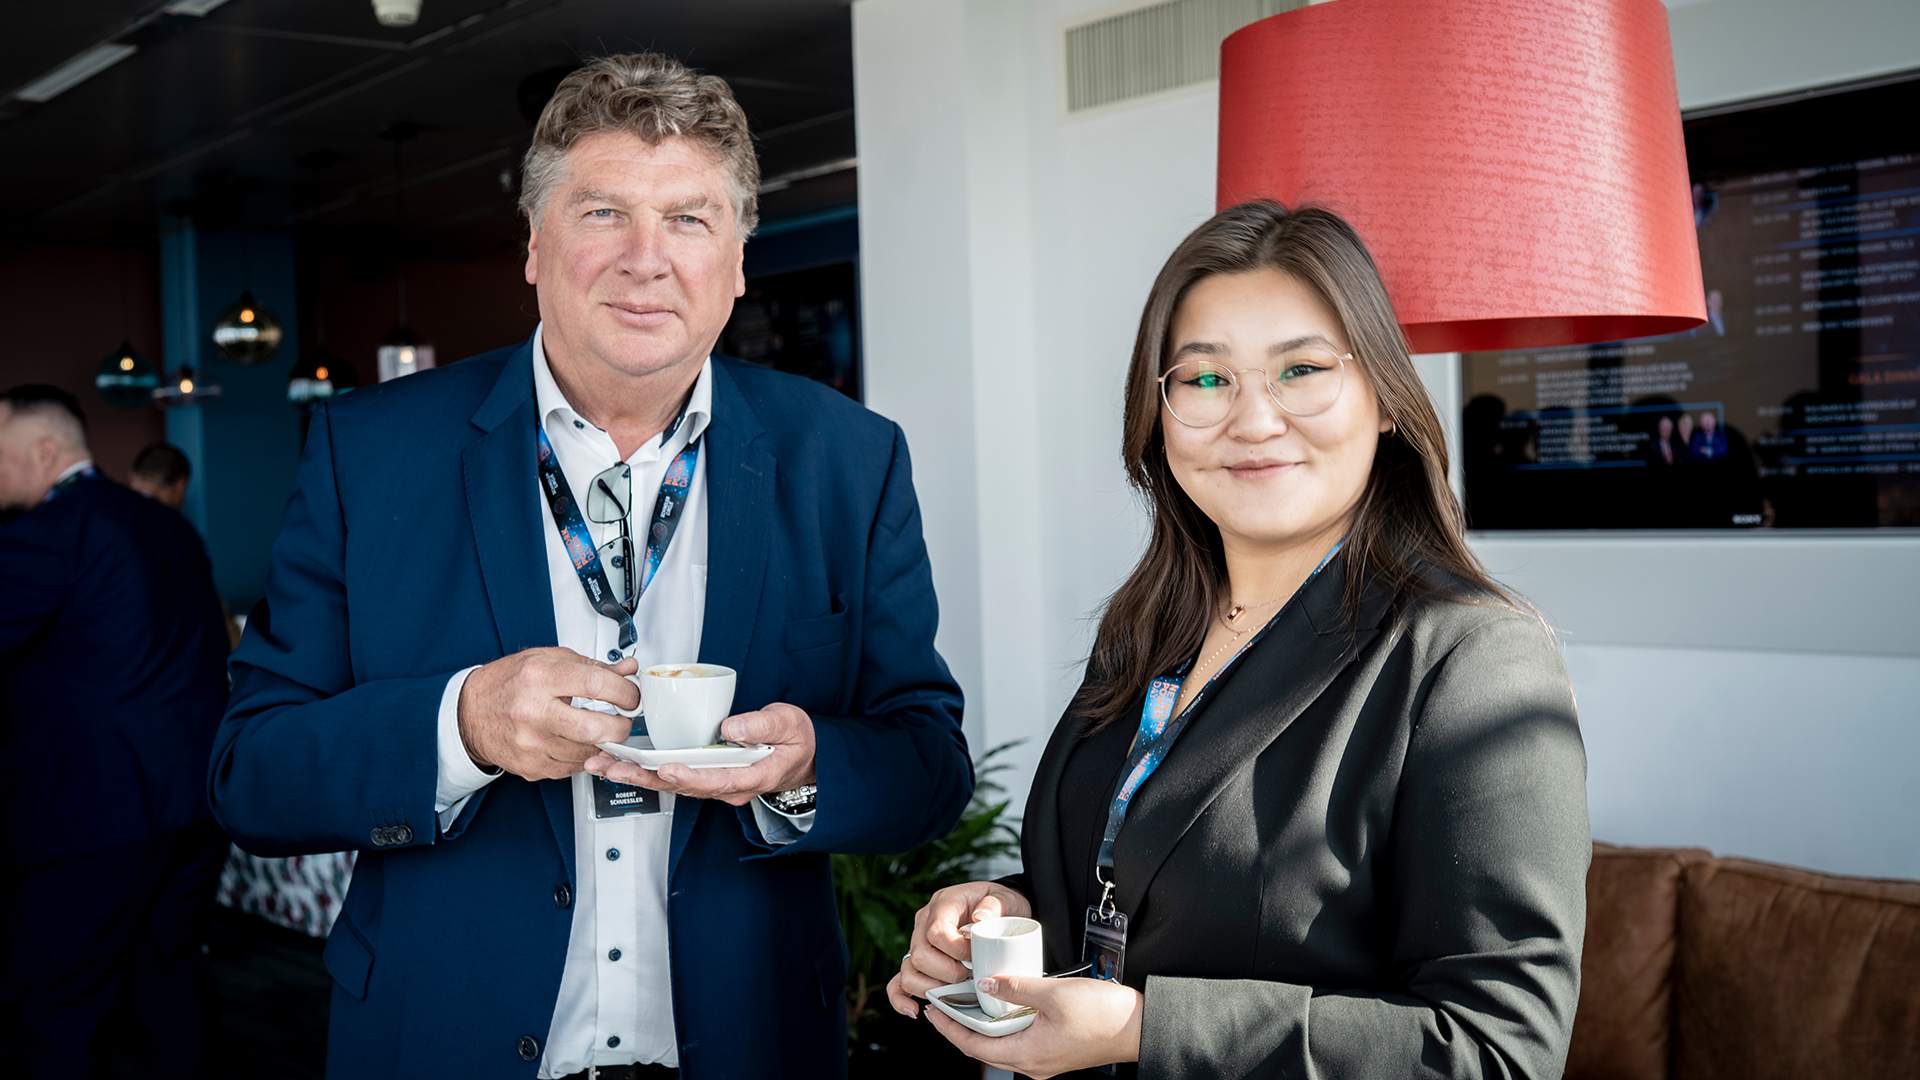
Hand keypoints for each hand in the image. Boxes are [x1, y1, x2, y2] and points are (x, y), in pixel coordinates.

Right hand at [457, 649, 639, 780]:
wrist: (468, 714)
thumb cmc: (508, 683)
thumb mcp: (547, 660)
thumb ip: (591, 666)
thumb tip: (627, 669)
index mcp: (539, 677)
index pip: (596, 684)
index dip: (624, 691)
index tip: (632, 695)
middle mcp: (533, 712)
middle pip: (595, 728)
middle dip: (622, 726)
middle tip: (624, 719)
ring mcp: (531, 744)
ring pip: (588, 753)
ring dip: (604, 743)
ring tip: (600, 727)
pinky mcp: (531, 767)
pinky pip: (573, 767)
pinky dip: (584, 755)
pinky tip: (577, 741)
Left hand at [582, 702, 816, 806]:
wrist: (802, 757)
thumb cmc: (796, 741)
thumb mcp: (789, 725)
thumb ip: (763, 726)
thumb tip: (731, 728)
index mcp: (751, 777)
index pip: (716, 781)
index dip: (690, 777)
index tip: (668, 768)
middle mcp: (728, 787)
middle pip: (683, 787)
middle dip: (646, 778)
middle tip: (614, 768)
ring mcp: (715, 784)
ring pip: (673, 784)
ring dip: (638, 775)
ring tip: (606, 765)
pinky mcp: (705, 775)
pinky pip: (673, 777)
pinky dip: (648, 770)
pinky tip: (624, 762)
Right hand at [885, 881, 1032, 1015]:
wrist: (998, 912)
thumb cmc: (1001, 907)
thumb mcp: (1006, 899)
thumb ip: (995, 905)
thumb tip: (979, 918)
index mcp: (944, 904)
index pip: (936, 932)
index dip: (957, 951)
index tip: (976, 957)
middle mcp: (924, 922)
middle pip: (920, 955)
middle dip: (948, 973)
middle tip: (970, 974)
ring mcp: (918, 942)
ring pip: (909, 971)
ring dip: (932, 987)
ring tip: (955, 989)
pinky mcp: (918, 962)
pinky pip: (898, 982)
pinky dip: (901, 998)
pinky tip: (913, 1011)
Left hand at [923, 974, 1142, 1078]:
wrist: (1138, 1028)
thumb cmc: (1102, 1014)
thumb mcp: (1055, 994)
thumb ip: (1016, 987)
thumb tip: (984, 984)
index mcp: (1027, 1054)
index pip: (974, 1047)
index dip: (950, 1028)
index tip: (932, 1010)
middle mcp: (1032, 1063)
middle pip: (983, 1048)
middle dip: (960, 1026)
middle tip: (944, 1002)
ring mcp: (1043, 1060)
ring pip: (1001, 1045)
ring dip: (982, 1025)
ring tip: (966, 1001)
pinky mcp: (1053, 1051)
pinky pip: (1018, 1041)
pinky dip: (1003, 1025)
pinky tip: (1001, 1005)